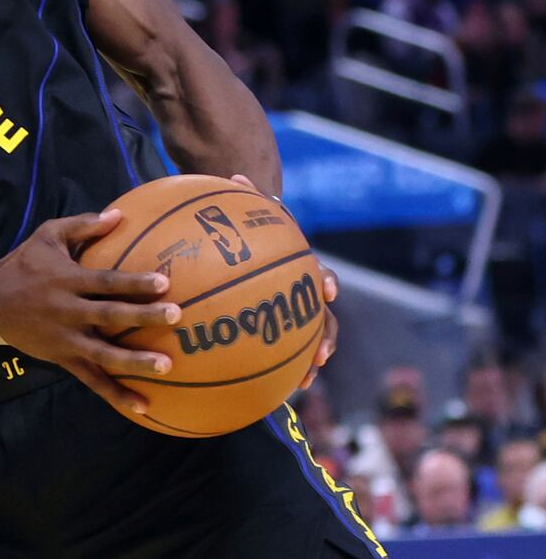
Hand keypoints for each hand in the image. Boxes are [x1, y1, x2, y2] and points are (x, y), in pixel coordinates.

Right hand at [0, 210, 179, 418]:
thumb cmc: (22, 265)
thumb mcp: (46, 235)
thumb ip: (82, 224)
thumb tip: (118, 214)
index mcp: (67, 281)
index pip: (105, 282)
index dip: (133, 283)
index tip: (163, 282)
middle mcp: (69, 311)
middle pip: (110, 316)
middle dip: (143, 317)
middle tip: (175, 316)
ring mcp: (66, 339)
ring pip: (104, 354)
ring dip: (135, 361)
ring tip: (166, 366)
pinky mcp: (63, 359)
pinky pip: (92, 380)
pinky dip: (116, 394)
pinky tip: (143, 406)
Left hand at [228, 175, 339, 388]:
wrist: (249, 240)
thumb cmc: (244, 227)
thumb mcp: (243, 212)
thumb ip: (242, 198)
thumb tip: (236, 175)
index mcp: (297, 265)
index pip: (319, 273)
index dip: (325, 282)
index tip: (327, 292)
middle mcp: (302, 289)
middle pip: (321, 315)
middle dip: (324, 335)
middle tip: (320, 355)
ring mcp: (292, 310)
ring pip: (309, 338)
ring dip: (309, 359)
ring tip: (304, 382)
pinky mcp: (277, 325)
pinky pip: (282, 349)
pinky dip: (280, 367)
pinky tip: (269, 388)